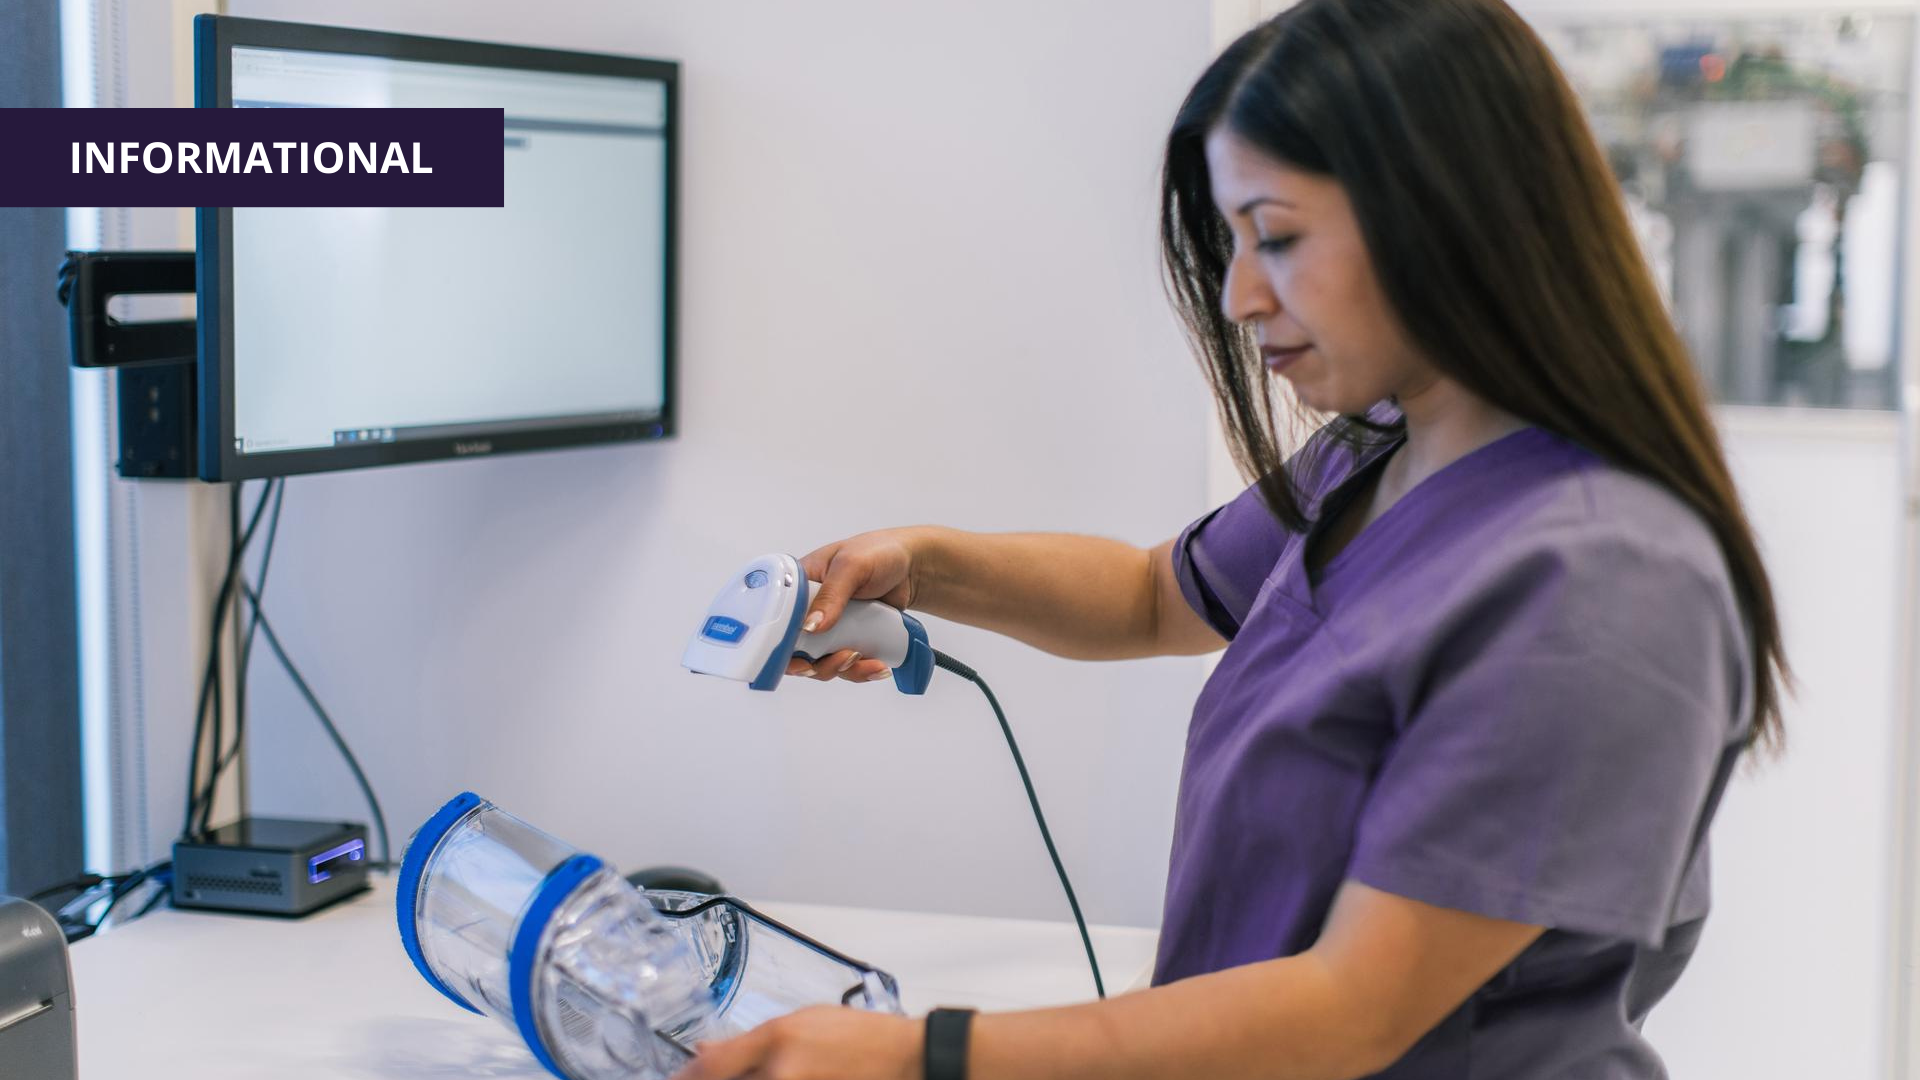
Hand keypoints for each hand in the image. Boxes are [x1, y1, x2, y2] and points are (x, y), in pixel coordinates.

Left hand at [669, 1005, 921, 1079]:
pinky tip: (775, 1077)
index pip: (711, 1068)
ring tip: (766, 1071)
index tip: (677, 1077)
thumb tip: (703, 1051)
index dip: (686, 1076)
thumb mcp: (799, 1021)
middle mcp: (782, 1074)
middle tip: (702, 1077)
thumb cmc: (857, 1037)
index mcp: (776, 1042)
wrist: (901, 1059)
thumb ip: (745, 1041)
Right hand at [786, 528, 928, 682]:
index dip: (781, 644)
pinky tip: (877, 665)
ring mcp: (831, 629)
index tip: (797, 659)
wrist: (913, 567)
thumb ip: (831, 595)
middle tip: (840, 657)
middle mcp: (810, 611)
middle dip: (816, 663)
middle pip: (798, 650)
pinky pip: (848, 665)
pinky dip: (861, 670)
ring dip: (842, 668)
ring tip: (862, 658)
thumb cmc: (878, 552)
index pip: (778, 619)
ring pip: (823, 662)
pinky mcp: (851, 640)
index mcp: (800, 587)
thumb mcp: (851, 565)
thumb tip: (810, 626)